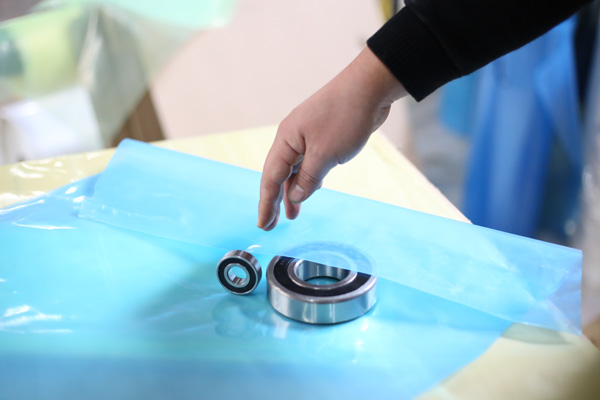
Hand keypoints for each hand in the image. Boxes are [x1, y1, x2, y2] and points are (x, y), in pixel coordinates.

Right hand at [257, 47, 405, 230]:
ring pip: (295, 170)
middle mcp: (292, 138)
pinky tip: (310, 191)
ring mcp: (307, 137)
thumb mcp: (325, 155)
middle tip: (270, 225)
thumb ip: (308, 179)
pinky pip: (309, 163)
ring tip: (291, 216)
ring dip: (293, 193)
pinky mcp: (323, 137)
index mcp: (286, 140)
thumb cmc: (345, 117)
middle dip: (274, 201)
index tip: (262, 224)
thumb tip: (294, 197)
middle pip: (278, 175)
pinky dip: (308, 179)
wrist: (370, 88)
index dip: (265, 203)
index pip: (270, 177)